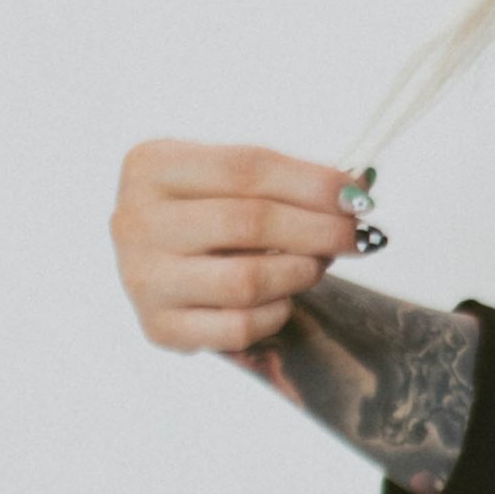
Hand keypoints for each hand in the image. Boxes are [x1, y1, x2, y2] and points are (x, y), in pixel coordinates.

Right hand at [111, 140, 361, 352]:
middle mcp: (135, 220)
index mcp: (151, 166)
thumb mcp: (231, 179)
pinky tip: (282, 297)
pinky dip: (275, 312)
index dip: (312, 183)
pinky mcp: (159, 327)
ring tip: (316, 264)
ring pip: (246, 280)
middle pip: (249, 222)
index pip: (246, 168)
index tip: (359, 197)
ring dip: (300, 272)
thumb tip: (359, 192)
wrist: (161, 264)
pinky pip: (238, 327)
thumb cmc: (205, 212)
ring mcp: (143, 278)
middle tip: (356, 236)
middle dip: (319, 229)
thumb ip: (288, 179)